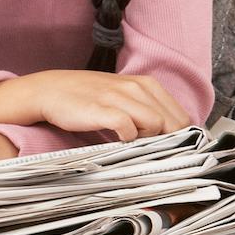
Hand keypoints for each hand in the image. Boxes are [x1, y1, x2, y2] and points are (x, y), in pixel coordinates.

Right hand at [19, 69, 191, 140]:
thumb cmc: (90, 98)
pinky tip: (117, 139)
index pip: (181, 117)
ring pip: (156, 124)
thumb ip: (148, 111)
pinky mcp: (103, 109)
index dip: (179, 136)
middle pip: (173, 123)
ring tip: (130, 141)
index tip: (169, 149)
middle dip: (166, 141)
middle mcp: (137, 87)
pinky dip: (127, 138)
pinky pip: (128, 128)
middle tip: (149, 149)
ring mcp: (120, 97)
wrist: (52, 90)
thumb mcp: (125, 97)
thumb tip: (172, 137)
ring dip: (147, 139)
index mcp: (147, 85)